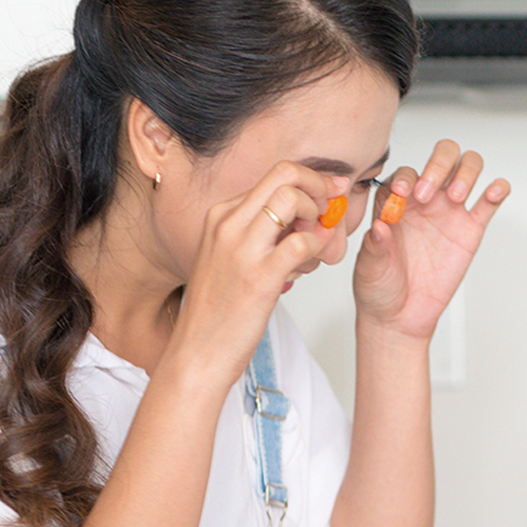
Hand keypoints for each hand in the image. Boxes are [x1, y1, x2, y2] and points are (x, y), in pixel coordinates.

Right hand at [176, 162, 346, 364]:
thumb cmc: (218, 312)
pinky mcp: (258, 277)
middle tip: (328, 213)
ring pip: (292, 198)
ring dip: (317, 215)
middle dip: (319, 186)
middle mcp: (228, 224)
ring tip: (315, 244)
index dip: (309, 182)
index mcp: (221, 216)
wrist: (197, 353)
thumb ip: (260, 235)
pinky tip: (311, 264)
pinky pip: (301, 242)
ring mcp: (241, 248)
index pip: (273, 175)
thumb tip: (303, 221)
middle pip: (285, 173)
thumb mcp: (230, 260)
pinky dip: (317, 247)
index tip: (330, 194)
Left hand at [351, 139, 509, 338]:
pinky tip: (493, 191)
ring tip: (456, 196)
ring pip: (466, 168)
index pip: (405, 173)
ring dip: (465, 172)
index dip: (405, 178)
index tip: (402, 195)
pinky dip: (496, 190)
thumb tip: (381, 227)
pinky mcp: (470, 229)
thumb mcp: (368, 268)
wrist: (400, 317)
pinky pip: (489, 202)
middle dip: (437, 165)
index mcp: (395, 202)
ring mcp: (449, 211)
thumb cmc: (380, 287)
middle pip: (441, 157)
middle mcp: (424, 200)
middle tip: (430, 194)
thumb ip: (374, 247)